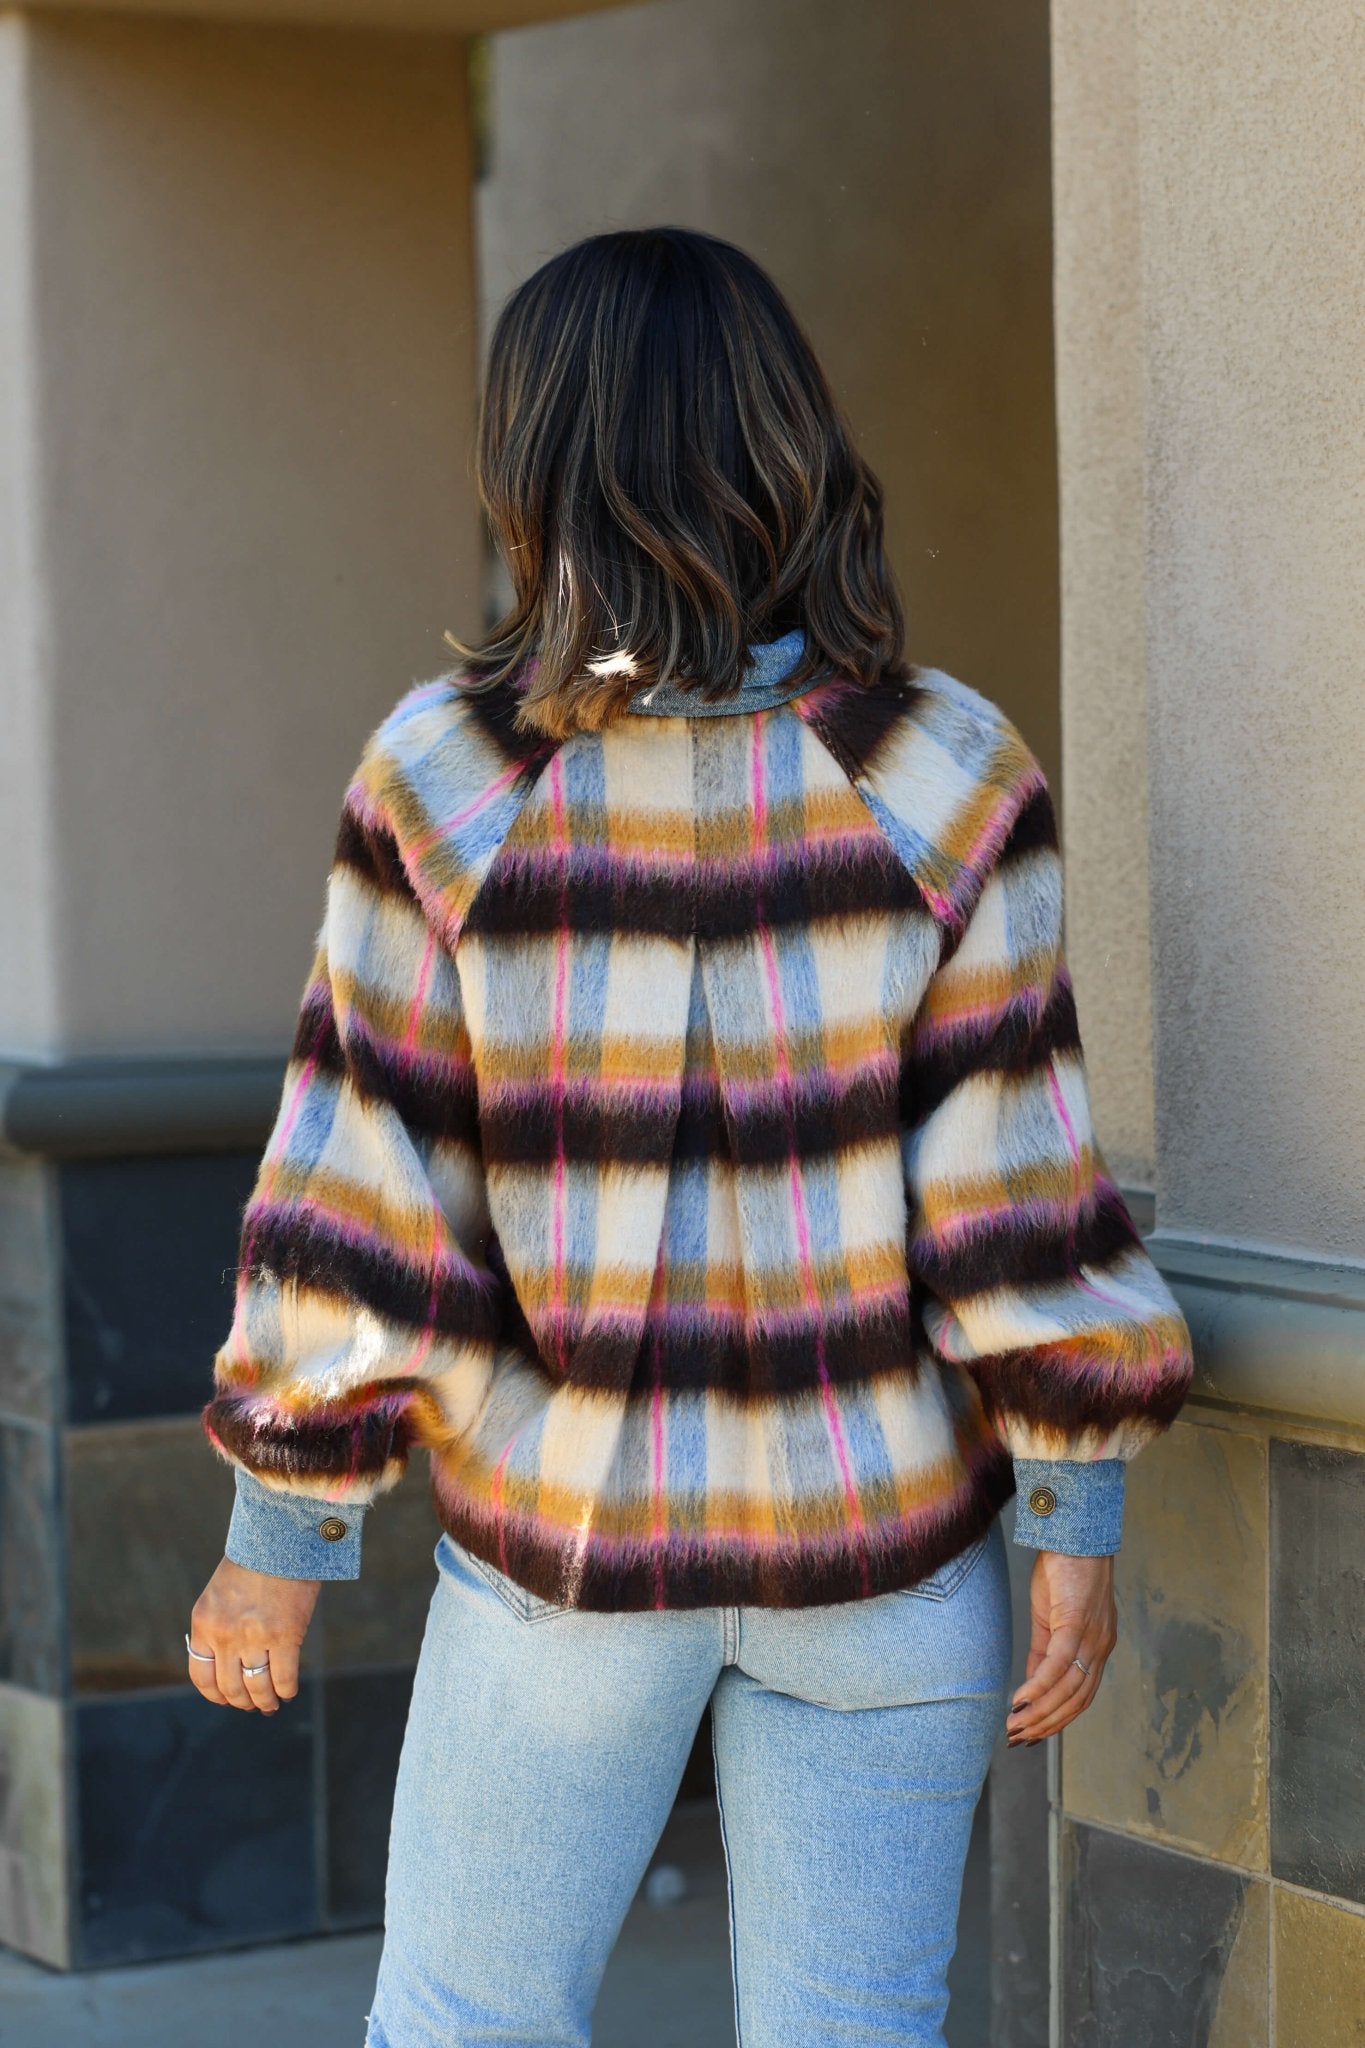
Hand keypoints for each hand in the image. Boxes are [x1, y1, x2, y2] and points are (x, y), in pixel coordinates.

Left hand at [186, 1557, 320, 1713]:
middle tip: (254, 1704)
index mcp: (204, 1623)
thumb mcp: (221, 1595)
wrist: (281, 1536)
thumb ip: (219, 1628)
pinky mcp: (285, 1634)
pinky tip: (288, 1691)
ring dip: (265, 1701)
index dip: (216, 1695)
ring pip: (257, 1688)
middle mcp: (225, 1634)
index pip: (202, 1677)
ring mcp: (254, 1636)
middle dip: (243, 1702)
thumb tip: (231, 1667)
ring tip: (272, 1703)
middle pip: (231, 1688)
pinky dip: (286, 1690)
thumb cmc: (255, 1563)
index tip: (228, 1699)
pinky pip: (284, 1678)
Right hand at [1005, 1551, 1116, 1745]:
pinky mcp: (1074, 1623)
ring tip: (1016, 1726)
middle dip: (1046, 1725)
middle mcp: (1100, 1648)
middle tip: (1018, 1739)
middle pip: (1076, 1701)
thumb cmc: (1065, 1568)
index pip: (1081, 1697)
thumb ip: (1045, 1651)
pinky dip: (1039, 1687)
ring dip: (1040, 1713)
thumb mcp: (1053, 1617)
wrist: (1074, 1533)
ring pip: (1068, 1690)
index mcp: (1097, 1647)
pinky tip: (1021, 1700)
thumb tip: (1034, 1684)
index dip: (1058, 1720)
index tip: (1032, 1735)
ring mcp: (1090, 1637)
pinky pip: (1058, 1664)